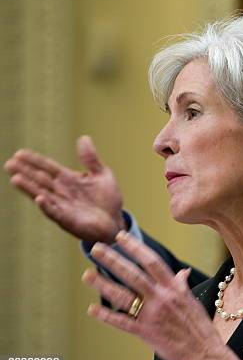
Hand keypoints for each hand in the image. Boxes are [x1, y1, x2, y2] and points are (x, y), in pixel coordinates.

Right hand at [3, 135, 124, 242]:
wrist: (115, 222)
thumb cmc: (107, 199)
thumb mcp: (102, 175)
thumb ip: (91, 159)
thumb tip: (83, 137)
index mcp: (69, 179)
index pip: (48, 167)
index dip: (35, 160)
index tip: (19, 153)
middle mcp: (61, 192)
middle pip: (40, 179)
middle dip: (25, 172)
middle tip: (9, 163)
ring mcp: (63, 206)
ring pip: (42, 195)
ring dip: (29, 188)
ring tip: (16, 178)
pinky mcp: (68, 220)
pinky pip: (55, 212)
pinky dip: (47, 206)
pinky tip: (39, 199)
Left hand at [83, 231, 242, 359]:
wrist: (205, 352)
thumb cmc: (199, 326)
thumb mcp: (192, 300)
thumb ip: (181, 285)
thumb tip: (182, 272)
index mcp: (174, 288)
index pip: (151, 261)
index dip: (135, 247)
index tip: (121, 236)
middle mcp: (162, 298)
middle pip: (133, 274)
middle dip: (113, 260)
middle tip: (96, 248)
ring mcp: (152, 315)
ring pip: (124, 296)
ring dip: (103, 285)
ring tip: (87, 274)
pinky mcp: (145, 332)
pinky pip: (122, 322)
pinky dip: (106, 316)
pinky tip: (92, 309)